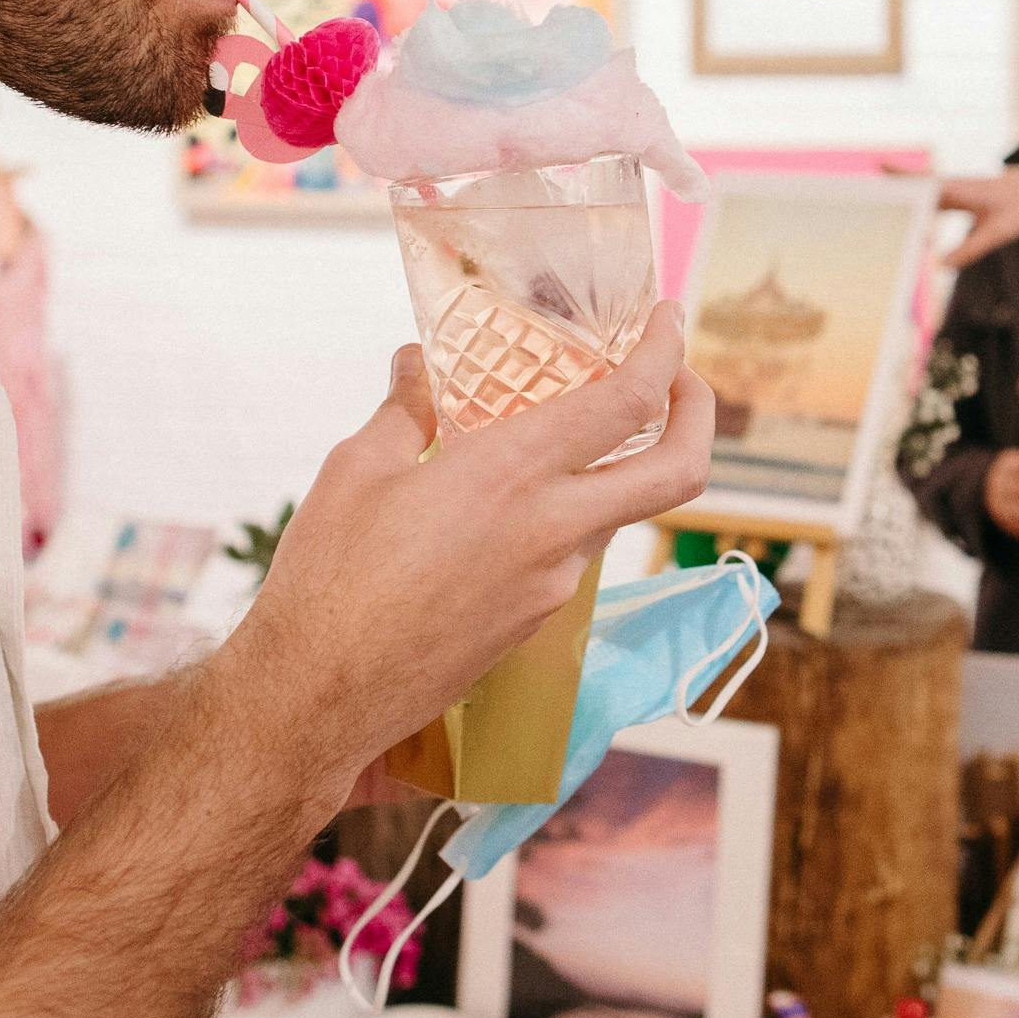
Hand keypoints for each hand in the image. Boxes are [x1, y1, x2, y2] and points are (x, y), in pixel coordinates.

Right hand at [237, 312, 714, 791]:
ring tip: (569, 435)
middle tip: (678, 379)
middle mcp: (552, 530)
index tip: (667, 321)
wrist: (320, 696)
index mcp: (512, 474)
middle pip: (678, 472)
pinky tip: (513, 503)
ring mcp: (553, 583)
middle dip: (698, 415)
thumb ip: (404, 410)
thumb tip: (416, 367)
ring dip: (617, 467)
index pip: (628, 402)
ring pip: (620, 512)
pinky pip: (573, 553)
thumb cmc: (327, 578)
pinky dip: (567, 513)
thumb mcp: (357, 469)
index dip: (665, 351)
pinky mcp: (535, 623)